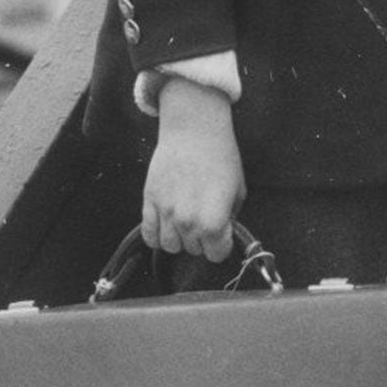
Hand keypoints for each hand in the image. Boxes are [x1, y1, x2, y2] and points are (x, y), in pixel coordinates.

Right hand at [141, 79, 244, 260]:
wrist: (194, 131)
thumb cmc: (221, 158)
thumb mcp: (238, 191)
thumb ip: (229, 218)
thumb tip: (222, 232)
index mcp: (212, 222)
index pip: (216, 255)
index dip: (221, 245)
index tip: (222, 233)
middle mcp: (187, 222)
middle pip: (193, 250)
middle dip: (202, 239)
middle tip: (205, 217)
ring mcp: (165, 213)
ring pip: (170, 246)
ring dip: (180, 238)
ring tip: (187, 220)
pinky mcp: (149, 201)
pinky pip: (148, 234)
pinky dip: (157, 235)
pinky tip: (167, 224)